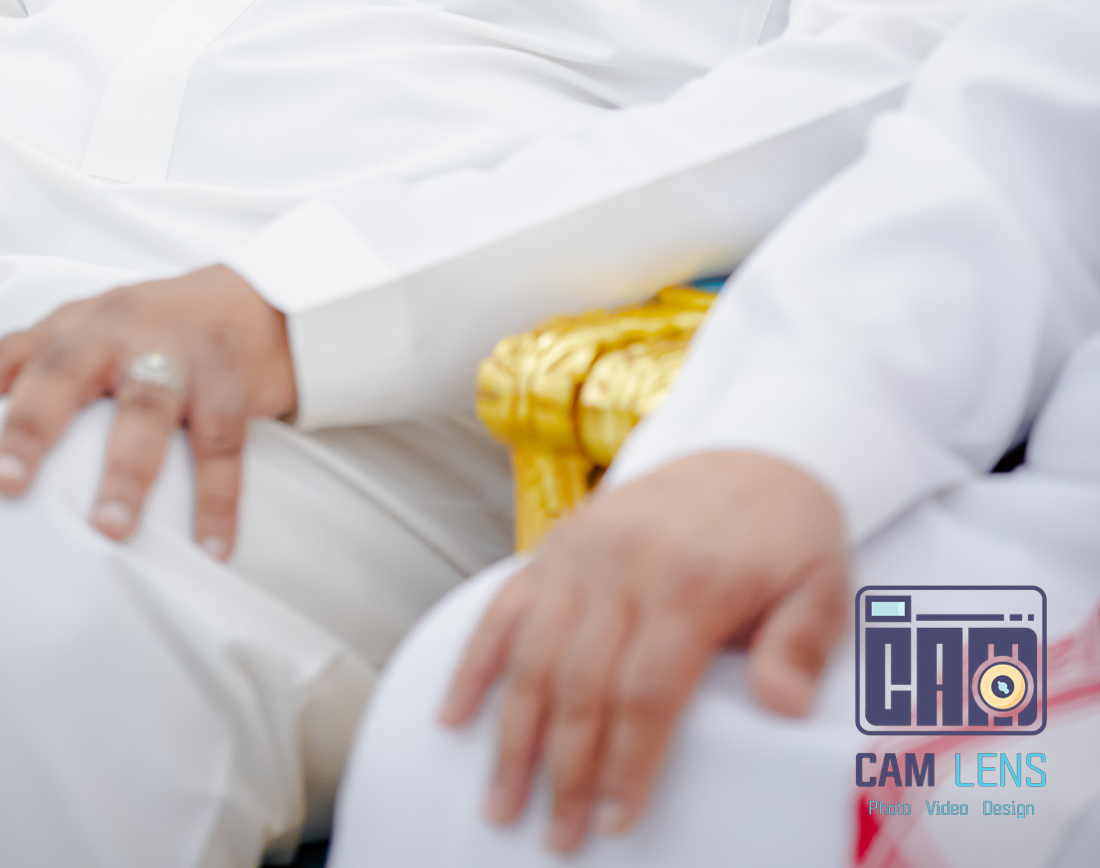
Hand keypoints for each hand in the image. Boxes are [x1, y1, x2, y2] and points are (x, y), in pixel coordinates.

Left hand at [0, 265, 295, 557]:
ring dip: (126, 469)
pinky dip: (218, 498)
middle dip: (31, 425)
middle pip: (64, 371)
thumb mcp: (94, 340)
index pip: (1, 354)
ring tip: (108, 529)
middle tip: (2, 483)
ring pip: (145, 406)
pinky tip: (212, 548)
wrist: (259, 300)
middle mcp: (115, 330)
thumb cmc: (155, 335)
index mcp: (71, 327)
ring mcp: (177, 350)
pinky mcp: (230, 377)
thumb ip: (43, 383)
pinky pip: (223, 441)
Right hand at [441, 451, 847, 853]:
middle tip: (556, 835)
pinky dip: (475, 662)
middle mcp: (623, 562)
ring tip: (501, 801)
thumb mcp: (822, 582)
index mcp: (689, 579)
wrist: (752, 448)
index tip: (614, 821)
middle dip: (563, 769)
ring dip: (513, 733)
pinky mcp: (557, 543)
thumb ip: (802, 644)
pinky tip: (454, 716)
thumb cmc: (787, 531)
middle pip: (580, 682)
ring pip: (532, 653)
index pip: (645, 690)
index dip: (626, 762)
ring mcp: (581, 550)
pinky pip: (505, 606)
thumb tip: (782, 706)